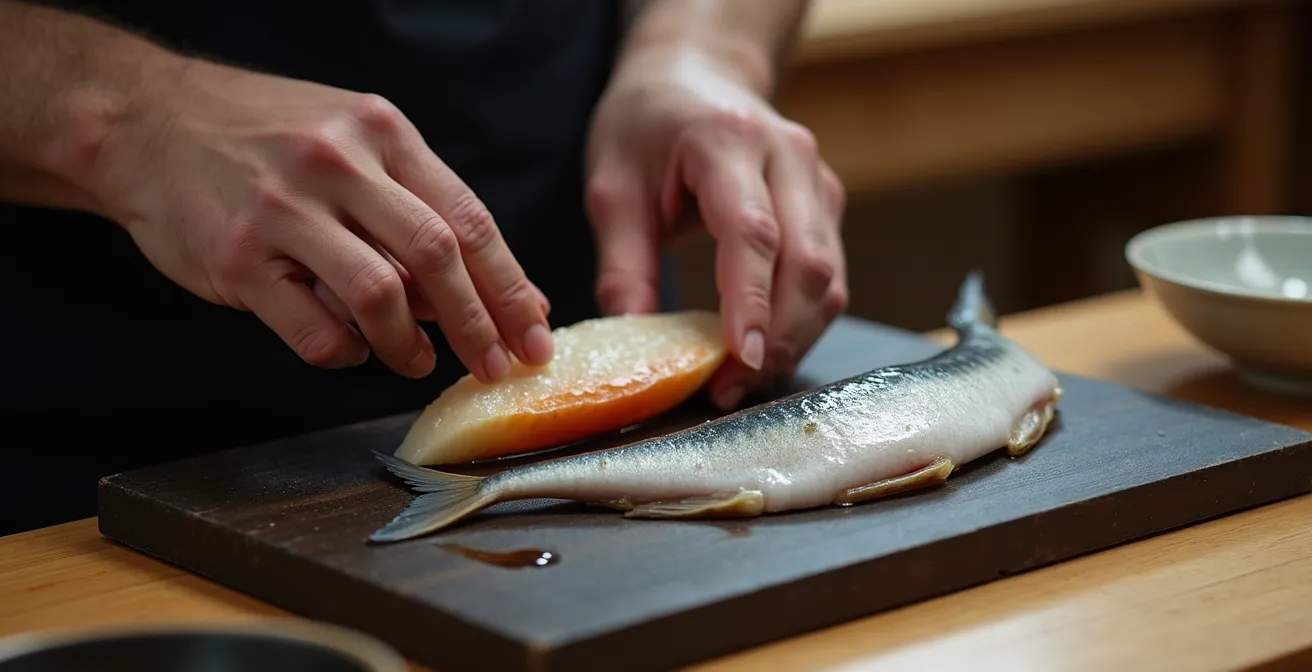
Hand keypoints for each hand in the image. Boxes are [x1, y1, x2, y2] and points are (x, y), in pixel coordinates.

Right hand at [84, 58, 552, 379]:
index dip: (511, 286)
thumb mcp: (353, 146)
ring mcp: (284, 209)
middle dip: (480, 325)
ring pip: (379, 295)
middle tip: (497, 367)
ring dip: (410, 345)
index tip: (535, 334)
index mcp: (381, 133)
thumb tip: (503, 293)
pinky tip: (349, 351)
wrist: (144, 121)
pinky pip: (312, 328)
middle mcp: (338, 163)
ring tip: (415, 363)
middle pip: (438, 256)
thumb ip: (422, 210)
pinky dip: (343, 353)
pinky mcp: (236, 257)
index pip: (470, 219)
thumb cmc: (265, 143)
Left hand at [584, 50, 847, 408]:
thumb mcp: (611, 188)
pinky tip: (762, 350)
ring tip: (740, 381)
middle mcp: (790, 157)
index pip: (754, 232)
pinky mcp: (827, 207)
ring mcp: (819, 182)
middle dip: (776, 337)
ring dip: (793, 339)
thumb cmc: (646, 127)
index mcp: (729, 140)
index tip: (738, 358)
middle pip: (808, 264)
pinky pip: (829, 278)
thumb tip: (633, 340)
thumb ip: (622, 264)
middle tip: (728, 388)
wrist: (694, 75)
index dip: (751, 301)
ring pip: (829, 279)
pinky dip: (801, 323)